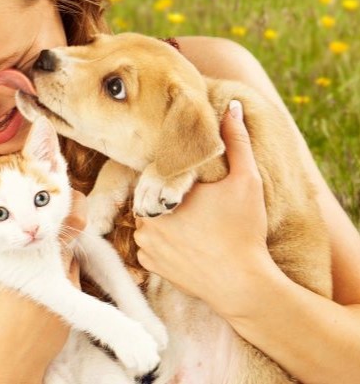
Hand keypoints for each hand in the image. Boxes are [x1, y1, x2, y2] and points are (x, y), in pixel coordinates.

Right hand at [0, 189, 86, 382]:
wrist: (5, 364)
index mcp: (41, 253)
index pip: (74, 215)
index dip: (70, 202)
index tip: (61, 195)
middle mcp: (62, 268)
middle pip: (69, 234)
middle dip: (53, 227)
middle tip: (35, 229)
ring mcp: (70, 288)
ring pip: (66, 257)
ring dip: (52, 253)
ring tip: (27, 266)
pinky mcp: (71, 306)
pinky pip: (67, 280)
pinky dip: (53, 276)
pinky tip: (31, 289)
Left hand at [133, 100, 272, 314]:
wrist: (243, 284)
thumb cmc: (244, 229)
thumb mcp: (245, 180)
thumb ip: (236, 141)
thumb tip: (231, 106)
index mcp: (162, 192)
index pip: (153, 173)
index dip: (166, 173)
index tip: (182, 179)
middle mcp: (145, 217)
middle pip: (148, 196)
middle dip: (165, 196)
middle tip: (191, 202)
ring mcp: (146, 244)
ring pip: (146, 220)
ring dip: (161, 219)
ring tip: (189, 222)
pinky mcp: (151, 266)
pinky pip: (148, 246)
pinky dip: (161, 243)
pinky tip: (184, 242)